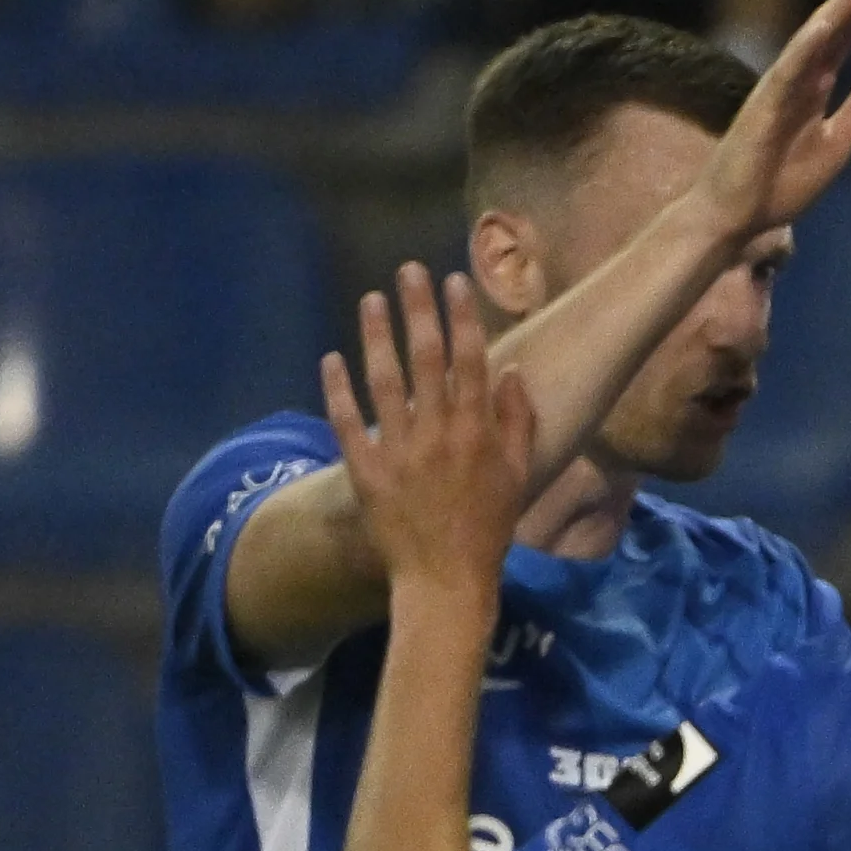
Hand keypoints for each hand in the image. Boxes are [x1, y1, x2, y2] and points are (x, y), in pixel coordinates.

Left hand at [320, 265, 539, 593]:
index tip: (453, 281)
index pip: (470, 362)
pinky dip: (338, 390)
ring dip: (377, 337)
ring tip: (371, 300)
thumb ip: (517, 424)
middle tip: (408, 271)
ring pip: (385, 381)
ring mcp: (399, 450)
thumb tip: (511, 373)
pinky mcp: (366, 469)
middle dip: (418, 311)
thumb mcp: (518, 477)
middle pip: (427, 360)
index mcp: (476, 434)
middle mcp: (438, 434)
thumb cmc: (488, 529)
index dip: (462, 318)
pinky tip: (332, 358)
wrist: (446, 579)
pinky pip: (348, 423)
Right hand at [694, 0, 850, 241]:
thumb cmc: (775, 185)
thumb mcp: (835, 148)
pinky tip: (826, 26)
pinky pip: (785, 76)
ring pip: (809, 43)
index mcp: (810, 89)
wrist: (733, 218)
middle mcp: (792, 81)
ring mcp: (775, 94)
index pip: (842, 38)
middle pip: (829, 29)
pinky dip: (805, 49)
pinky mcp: (762, 115)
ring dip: (837, 11)